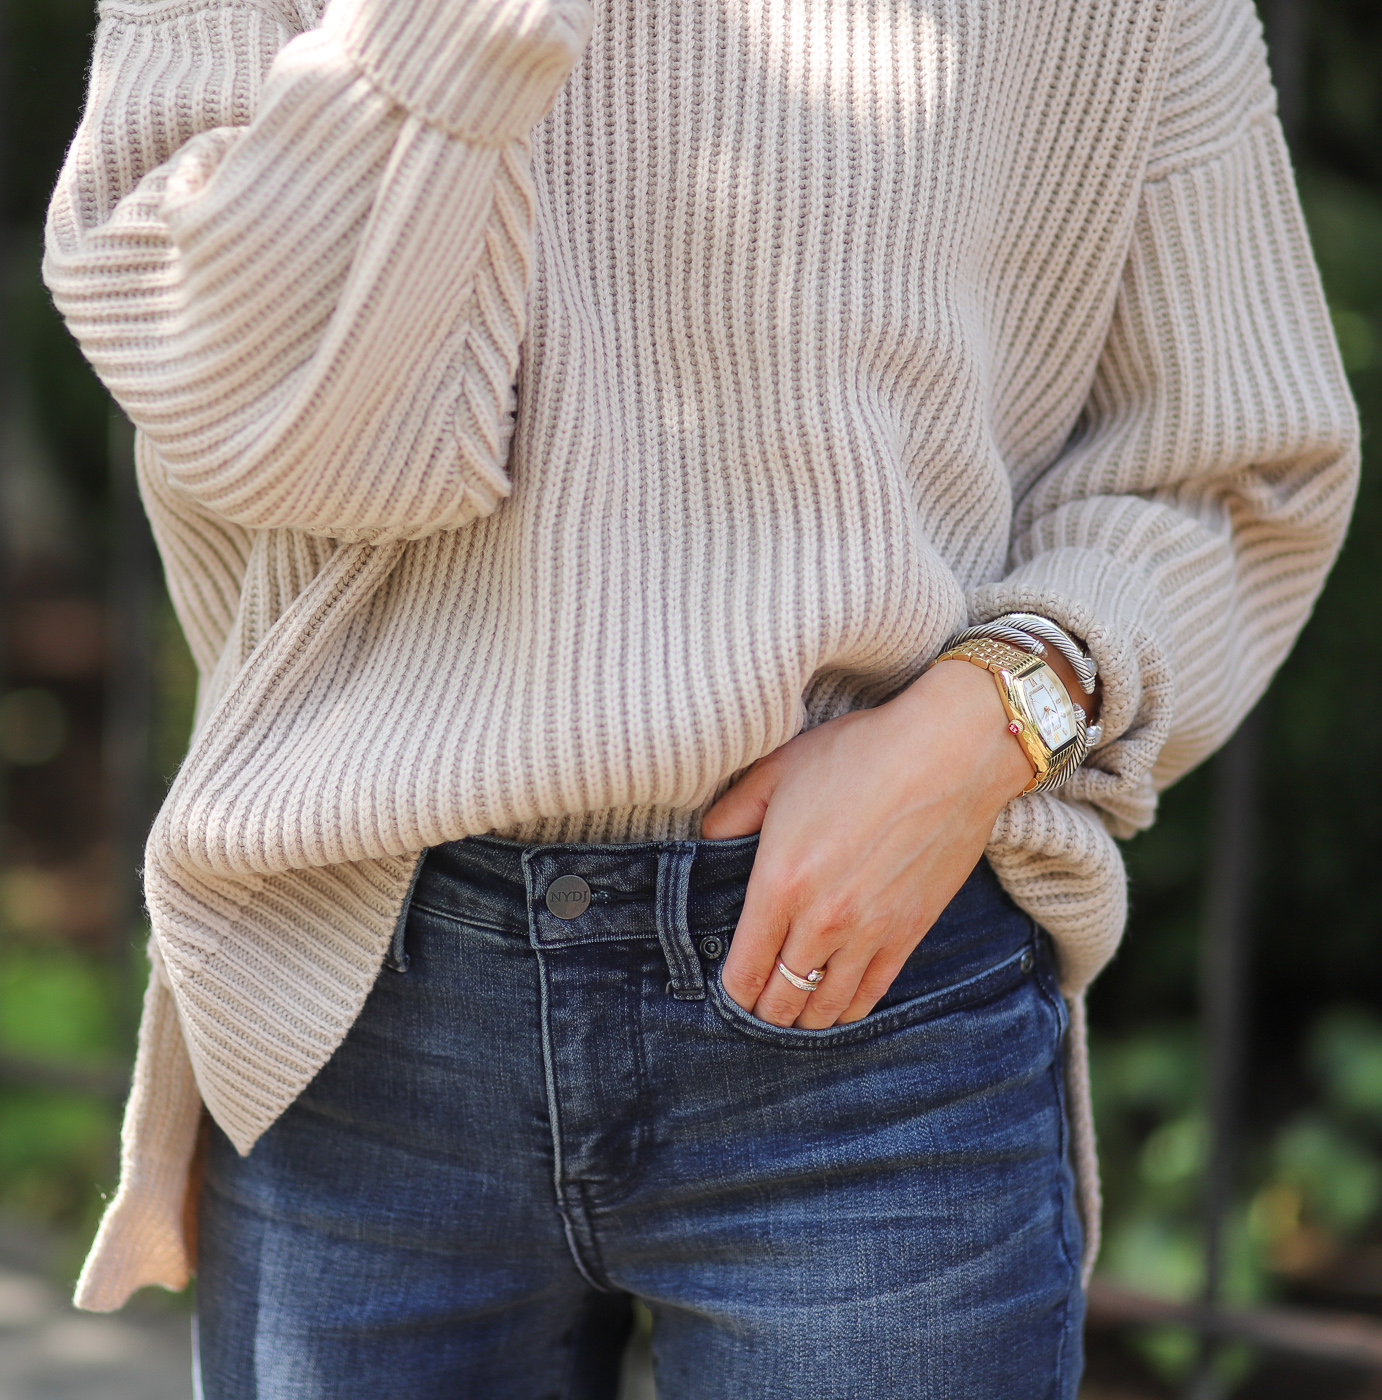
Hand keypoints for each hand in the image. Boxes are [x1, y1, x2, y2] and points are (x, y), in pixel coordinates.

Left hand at [700, 660, 1034, 1028]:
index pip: (744, 969)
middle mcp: (822, 920)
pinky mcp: (910, 932)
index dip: (731, 990)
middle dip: (764, 1010)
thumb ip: (731, 814)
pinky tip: (839, 1006)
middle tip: (758, 1005)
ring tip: (794, 1013)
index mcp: (781, 882)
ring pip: (827, 1006)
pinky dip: (850, 1008)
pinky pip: (873, 992)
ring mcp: (871, 932)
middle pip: (783, 998)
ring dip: (806, 1017)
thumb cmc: (860, 754)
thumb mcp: (776, 771)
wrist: (950, 754)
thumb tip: (706, 842)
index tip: (729, 988)